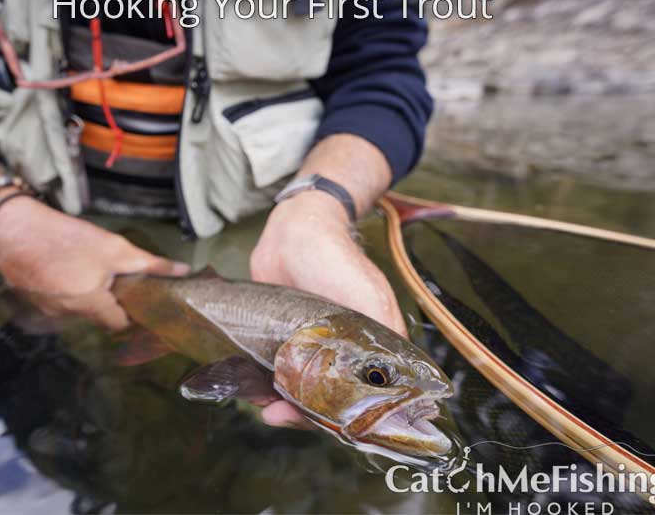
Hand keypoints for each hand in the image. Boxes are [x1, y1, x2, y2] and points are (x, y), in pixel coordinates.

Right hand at [0, 195, 188, 329]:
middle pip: (99, 315)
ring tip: (87, 265)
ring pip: (78, 307)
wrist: (12, 228)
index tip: (140, 299)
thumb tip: (182, 272)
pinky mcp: (31, 297)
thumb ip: (149, 265)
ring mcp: (46, 309)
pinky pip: (58, 298)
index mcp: (90, 306)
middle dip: (109, 299)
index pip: (119, 324)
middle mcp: (67, 315)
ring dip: (87, 292)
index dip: (132, 312)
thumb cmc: (66, 239)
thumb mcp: (115, 249)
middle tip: (115, 275)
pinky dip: (66, 286)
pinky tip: (65, 265)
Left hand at [251, 191, 405, 427]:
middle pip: (327, 400)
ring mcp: (308, 348)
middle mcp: (339, 353)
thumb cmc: (336, 261)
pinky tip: (254, 392)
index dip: (346, 416)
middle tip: (281, 416)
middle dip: (305, 415)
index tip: (326, 423)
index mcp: (367, 349)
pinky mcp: (280, 340)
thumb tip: (399, 383)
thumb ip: (384, 335)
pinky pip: (274, 372)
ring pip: (298, 391)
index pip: (363, 397)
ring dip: (282, 405)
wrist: (293, 231)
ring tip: (266, 408)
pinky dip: (265, 386)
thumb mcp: (369, 298)